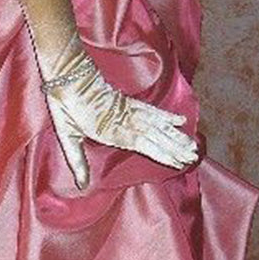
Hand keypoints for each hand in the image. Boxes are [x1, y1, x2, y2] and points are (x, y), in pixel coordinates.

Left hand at [42, 46, 198, 189]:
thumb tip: (83, 186)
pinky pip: (151, 109)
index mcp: (110, 130)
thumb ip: (78, 161)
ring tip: (192, 144)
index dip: (162, 152)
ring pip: (157, 123)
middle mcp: (123, 120)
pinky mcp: (128, 101)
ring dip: (175, 134)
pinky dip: (166, 116)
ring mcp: (127, 109)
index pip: (142, 143)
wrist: (68, 74)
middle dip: (175, 146)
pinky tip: (180, 121)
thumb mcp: (66, 135)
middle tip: (193, 156)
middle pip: (154, 134)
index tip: (178, 161)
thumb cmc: (65, 105)